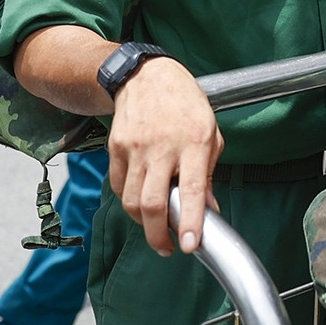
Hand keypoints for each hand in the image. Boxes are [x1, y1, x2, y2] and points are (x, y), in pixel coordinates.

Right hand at [106, 57, 222, 256]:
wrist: (147, 77)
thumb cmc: (185, 105)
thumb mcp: (210, 133)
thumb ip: (208, 173)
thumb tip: (207, 210)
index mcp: (194, 140)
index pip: (192, 188)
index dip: (190, 220)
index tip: (190, 244)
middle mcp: (162, 146)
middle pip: (153, 203)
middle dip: (159, 234)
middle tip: (168, 247)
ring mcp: (135, 148)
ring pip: (132, 201)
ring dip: (144, 222)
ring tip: (158, 226)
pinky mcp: (115, 149)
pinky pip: (120, 187)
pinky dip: (131, 202)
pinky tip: (143, 201)